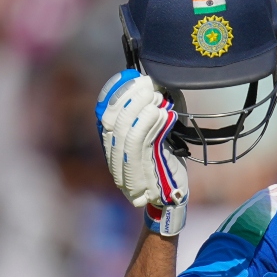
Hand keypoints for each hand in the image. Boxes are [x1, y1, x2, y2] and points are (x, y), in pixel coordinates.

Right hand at [96, 70, 188, 235]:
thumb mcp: (153, 137)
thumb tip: (148, 88)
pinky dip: (151, 125)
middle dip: (129, 98)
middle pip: (113, 122)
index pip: (105, 116)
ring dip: (141, 109)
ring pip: (126, 132)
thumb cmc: (164, 163)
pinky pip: (142, 145)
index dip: (114, 95)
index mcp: (112, 146)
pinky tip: (162, 113)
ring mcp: (124, 167)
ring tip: (156, 95)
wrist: (171, 198)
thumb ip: (146, 118)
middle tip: (146, 83)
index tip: (128, 78)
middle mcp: (113, 157)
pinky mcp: (140, 174)